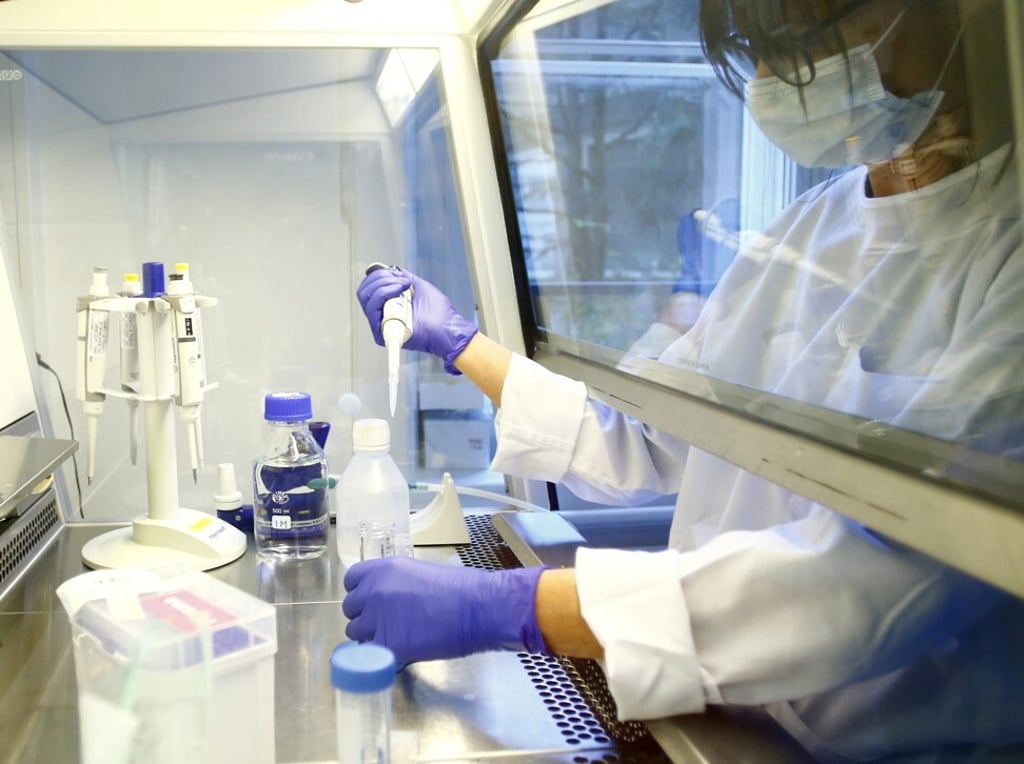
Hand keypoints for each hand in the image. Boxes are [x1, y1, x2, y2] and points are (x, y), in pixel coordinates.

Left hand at [342, 557, 547, 664]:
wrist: (478, 607)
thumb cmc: (461, 588)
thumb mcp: (420, 573)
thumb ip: (397, 585)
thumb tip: (392, 602)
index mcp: (382, 569)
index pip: (351, 581)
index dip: (361, 593)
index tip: (373, 601)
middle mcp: (373, 592)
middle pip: (350, 609)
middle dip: (366, 617)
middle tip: (389, 623)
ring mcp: (377, 620)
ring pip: (357, 634)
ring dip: (372, 638)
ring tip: (398, 639)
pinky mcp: (387, 646)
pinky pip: (373, 655)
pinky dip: (384, 657)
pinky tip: (403, 654)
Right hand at [356, 266, 477, 374]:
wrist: (447, 328)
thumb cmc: (439, 313)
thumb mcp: (419, 286)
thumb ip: (403, 278)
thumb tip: (390, 269)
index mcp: (388, 305)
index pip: (369, 287)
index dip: (378, 275)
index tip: (396, 273)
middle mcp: (382, 315)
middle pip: (365, 291)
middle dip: (380, 278)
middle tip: (401, 280)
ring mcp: (381, 324)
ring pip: (366, 297)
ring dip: (383, 284)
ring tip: (403, 286)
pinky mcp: (382, 333)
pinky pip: (372, 309)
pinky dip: (383, 294)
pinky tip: (400, 291)